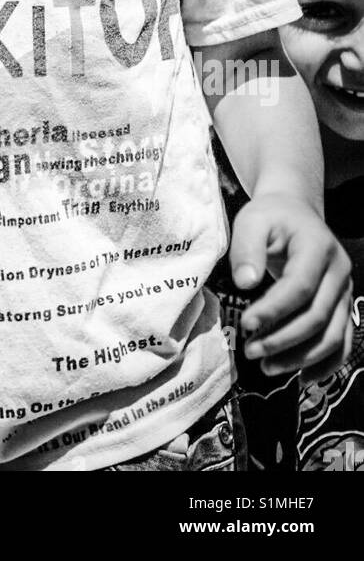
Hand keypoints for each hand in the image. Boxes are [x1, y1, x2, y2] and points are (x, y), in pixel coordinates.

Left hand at [229, 194, 352, 382]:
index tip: (246, 324)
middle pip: (318, 316)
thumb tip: (245, 284)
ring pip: (333, 336)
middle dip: (283, 339)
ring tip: (266, 366)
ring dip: (301, 357)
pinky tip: (302, 378)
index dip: (274, 310)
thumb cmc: (271, 217)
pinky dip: (326, 364)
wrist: (296, 213)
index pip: (300, 286)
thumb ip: (247, 249)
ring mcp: (345, 291)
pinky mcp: (344, 307)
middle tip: (250, 351)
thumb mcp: (253, 221)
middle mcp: (339, 272)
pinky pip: (342, 343)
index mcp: (318, 247)